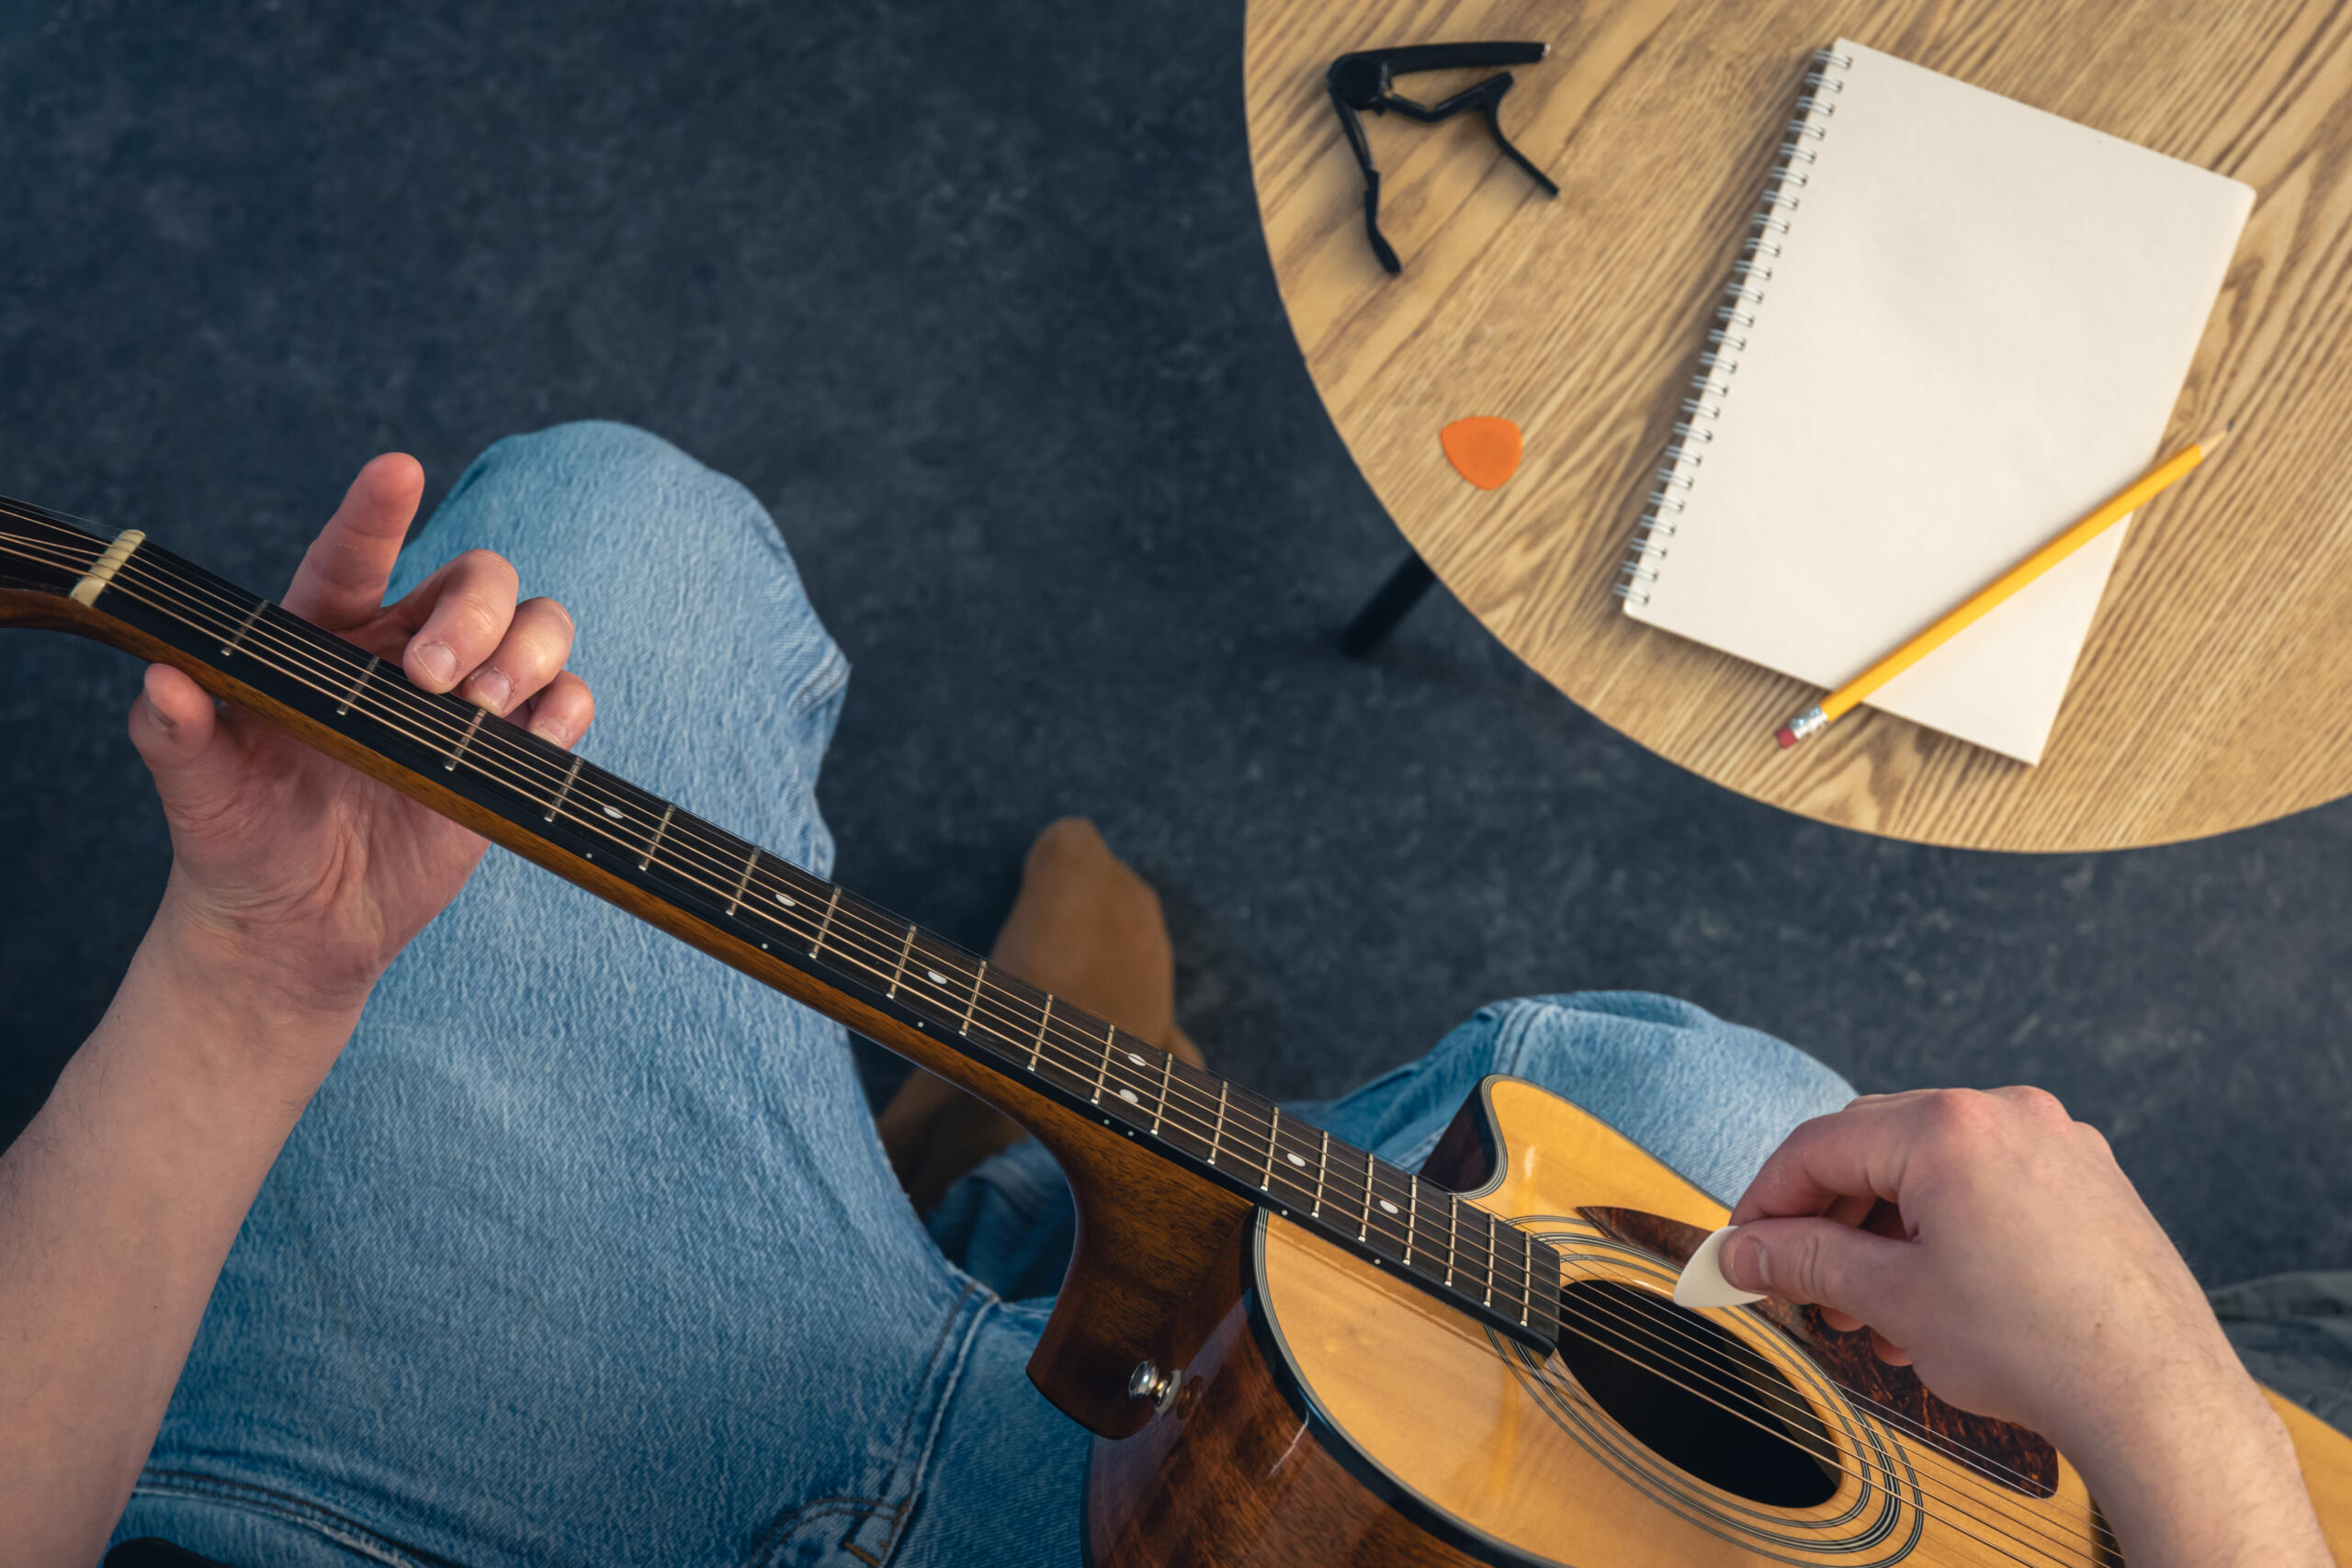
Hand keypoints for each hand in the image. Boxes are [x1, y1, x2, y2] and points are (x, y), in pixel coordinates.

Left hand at [127, 454, 592, 1051]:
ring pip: (539, 624)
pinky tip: (533, 734)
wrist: (296, 927)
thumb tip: (160, 680)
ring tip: (480, 706)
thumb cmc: (238, 844)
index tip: (397, 471)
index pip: (356, 555)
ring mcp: (466, 700)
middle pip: (478, 578)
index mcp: (325, 636)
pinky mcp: (508, 752)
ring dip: (527, 651)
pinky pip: (568, 702)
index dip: (378, 511)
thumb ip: (174, 734)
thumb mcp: (197, 791)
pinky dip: (564, 707)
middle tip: (433, 679)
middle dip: (472, 614)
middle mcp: (404, 652)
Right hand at [1722, 1088, 2328, 1565]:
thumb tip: (1745, 1251)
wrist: (2157, 1398)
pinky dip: (1946, 1229)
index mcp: (1947, 1129)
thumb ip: (1804, 1262)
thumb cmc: (2038, 1346)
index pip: (1818, 1145)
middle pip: (1874, 1148)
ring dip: (1887, 1233)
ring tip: (1872, 1311)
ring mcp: (2055, 1142)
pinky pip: (1989, 1184)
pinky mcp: (2089, 1178)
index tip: (1742, 1246)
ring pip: (1933, 1170)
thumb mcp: (1892, 1299)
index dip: (1766, 1200)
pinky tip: (1934, 1297)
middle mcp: (2005, 1114)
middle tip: (1799, 1281)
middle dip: (1829, 1220)